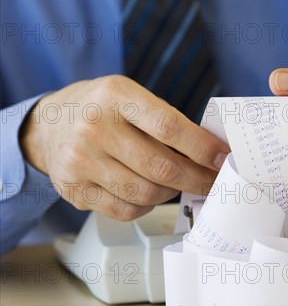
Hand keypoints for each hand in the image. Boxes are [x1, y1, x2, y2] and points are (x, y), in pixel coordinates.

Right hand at [20, 76, 228, 220]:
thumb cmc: (97, 108)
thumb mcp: (127, 94)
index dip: (201, 147)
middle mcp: (93, 128)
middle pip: (160, 167)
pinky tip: (150, 193)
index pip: (168, 126)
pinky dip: (147, 205)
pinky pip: (125, 210)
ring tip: (180, 183)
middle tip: (213, 181)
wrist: (47, 124)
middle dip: (197, 179)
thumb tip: (209, 152)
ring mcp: (81, 163)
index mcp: (115, 96)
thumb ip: (163, 118)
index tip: (221, 158)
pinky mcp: (74, 191)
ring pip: (146, 193)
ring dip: (172, 193)